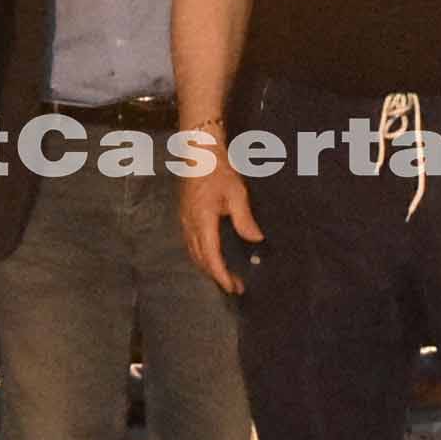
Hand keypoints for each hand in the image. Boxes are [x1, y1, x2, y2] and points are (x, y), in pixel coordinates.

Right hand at [180, 159, 262, 294]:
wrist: (199, 153)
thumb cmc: (219, 170)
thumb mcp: (236, 193)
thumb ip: (244, 219)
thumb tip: (256, 239)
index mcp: (202, 220)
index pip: (210, 256)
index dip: (221, 275)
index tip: (232, 287)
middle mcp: (189, 225)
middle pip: (200, 259)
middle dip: (217, 275)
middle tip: (236, 286)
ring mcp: (185, 221)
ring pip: (194, 253)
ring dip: (209, 267)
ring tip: (227, 276)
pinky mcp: (185, 217)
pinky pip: (191, 244)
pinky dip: (202, 256)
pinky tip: (213, 257)